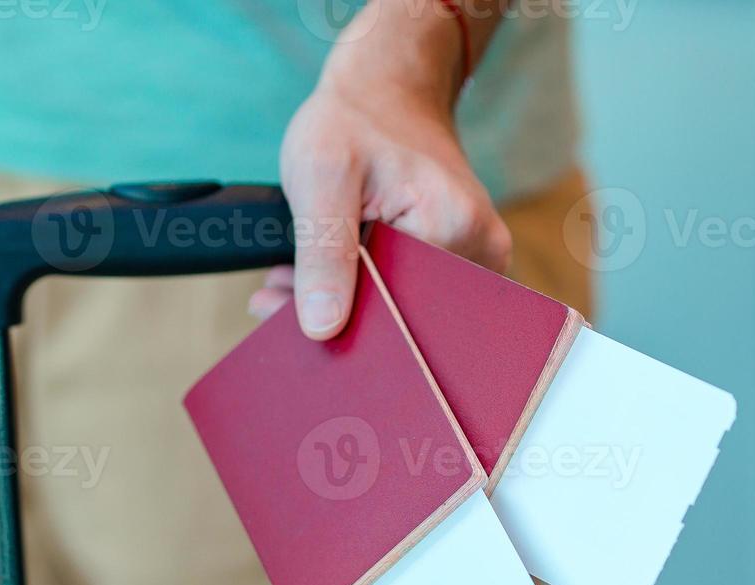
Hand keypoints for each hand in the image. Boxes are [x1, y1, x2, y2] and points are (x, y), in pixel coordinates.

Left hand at [252, 76, 510, 339]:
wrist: (387, 87)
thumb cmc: (352, 121)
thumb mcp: (321, 178)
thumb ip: (323, 254)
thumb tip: (323, 328)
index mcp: (453, 228)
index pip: (394, 311)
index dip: (332, 320)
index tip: (274, 308)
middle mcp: (480, 249)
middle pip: (401, 315)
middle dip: (334, 314)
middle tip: (274, 295)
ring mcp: (477, 255)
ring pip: (401, 309)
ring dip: (344, 303)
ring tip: (293, 279)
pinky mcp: (461, 257)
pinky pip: (408, 292)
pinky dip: (362, 289)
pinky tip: (323, 274)